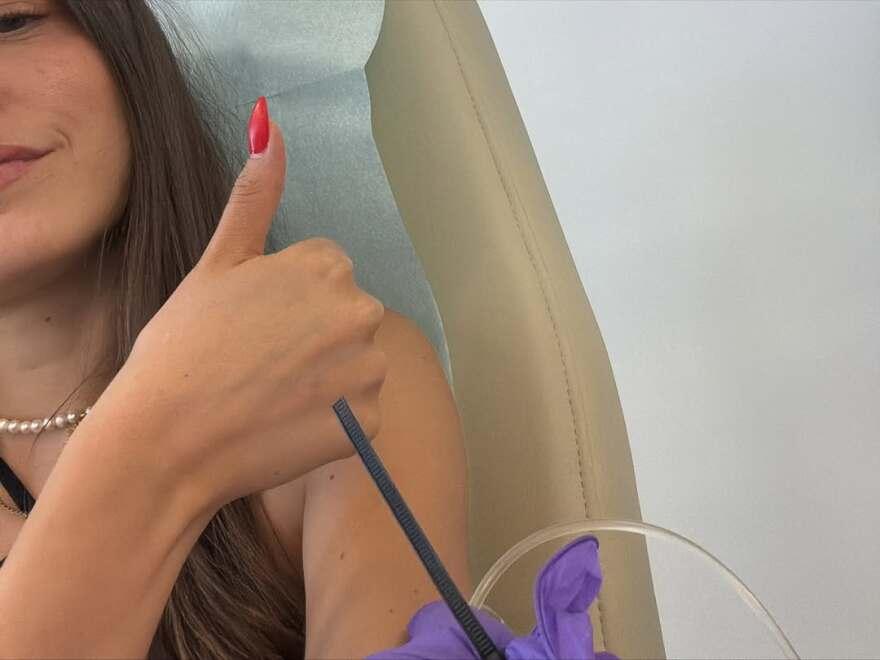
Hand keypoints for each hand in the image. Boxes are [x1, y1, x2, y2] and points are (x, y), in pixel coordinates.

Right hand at [115, 101, 386, 511]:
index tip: (253, 324)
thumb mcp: (217, 263)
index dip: (288, 300)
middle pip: (347, 317)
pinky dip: (334, 421)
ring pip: (358, 364)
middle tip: (259, 362)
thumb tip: (269, 120)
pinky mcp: (368, 422)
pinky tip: (289, 424)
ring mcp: (368, 369)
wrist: (167, 439)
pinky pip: (360, 414)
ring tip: (272, 395)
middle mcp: (360, 311)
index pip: (327, 273)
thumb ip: (254, 197)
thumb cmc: (183, 347)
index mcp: (326, 266)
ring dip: (329, 377)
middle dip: (314, 334)